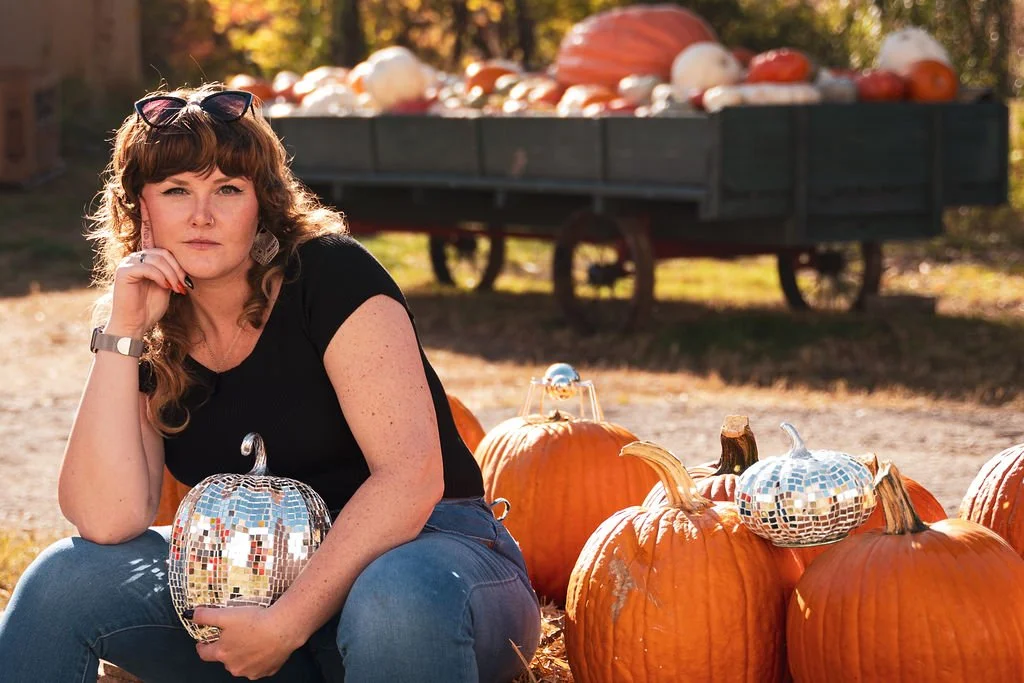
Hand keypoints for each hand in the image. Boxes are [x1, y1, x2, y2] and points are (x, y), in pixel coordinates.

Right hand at [106, 205, 189, 336]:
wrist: (135, 325)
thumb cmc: (151, 306)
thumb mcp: (168, 285)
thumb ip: (172, 270)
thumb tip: (182, 262)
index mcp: (146, 257)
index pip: (150, 233)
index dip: (148, 214)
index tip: (147, 195)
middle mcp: (135, 256)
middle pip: (164, 250)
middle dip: (178, 267)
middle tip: (184, 285)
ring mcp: (128, 262)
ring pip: (159, 258)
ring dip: (173, 274)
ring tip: (178, 289)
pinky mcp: (125, 271)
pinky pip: (150, 267)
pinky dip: (162, 277)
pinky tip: (166, 288)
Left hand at [193, 605, 301, 678]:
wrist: (282, 629)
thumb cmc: (256, 622)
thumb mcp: (226, 614)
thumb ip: (206, 615)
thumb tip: (192, 615)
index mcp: (222, 653)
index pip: (204, 653)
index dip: (202, 646)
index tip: (203, 642)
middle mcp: (234, 666)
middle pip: (225, 659)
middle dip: (227, 649)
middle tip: (236, 634)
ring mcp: (251, 671)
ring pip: (242, 664)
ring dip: (244, 654)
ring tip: (253, 638)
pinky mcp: (267, 671)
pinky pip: (260, 666)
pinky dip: (260, 658)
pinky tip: (265, 645)